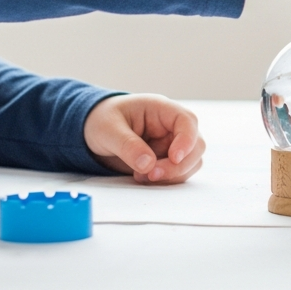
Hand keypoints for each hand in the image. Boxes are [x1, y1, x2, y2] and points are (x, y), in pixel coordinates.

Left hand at [84, 94, 204, 183]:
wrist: (94, 130)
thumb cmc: (102, 121)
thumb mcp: (108, 130)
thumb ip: (128, 145)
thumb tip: (148, 165)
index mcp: (161, 109)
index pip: (187, 121)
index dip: (186, 140)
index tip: (174, 158)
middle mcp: (171, 126)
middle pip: (196, 145)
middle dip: (178, 165)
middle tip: (152, 175)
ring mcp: (172, 144)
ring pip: (191, 162)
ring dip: (172, 175)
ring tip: (140, 176)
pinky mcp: (167, 160)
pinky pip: (179, 173)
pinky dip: (166, 180)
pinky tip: (143, 177)